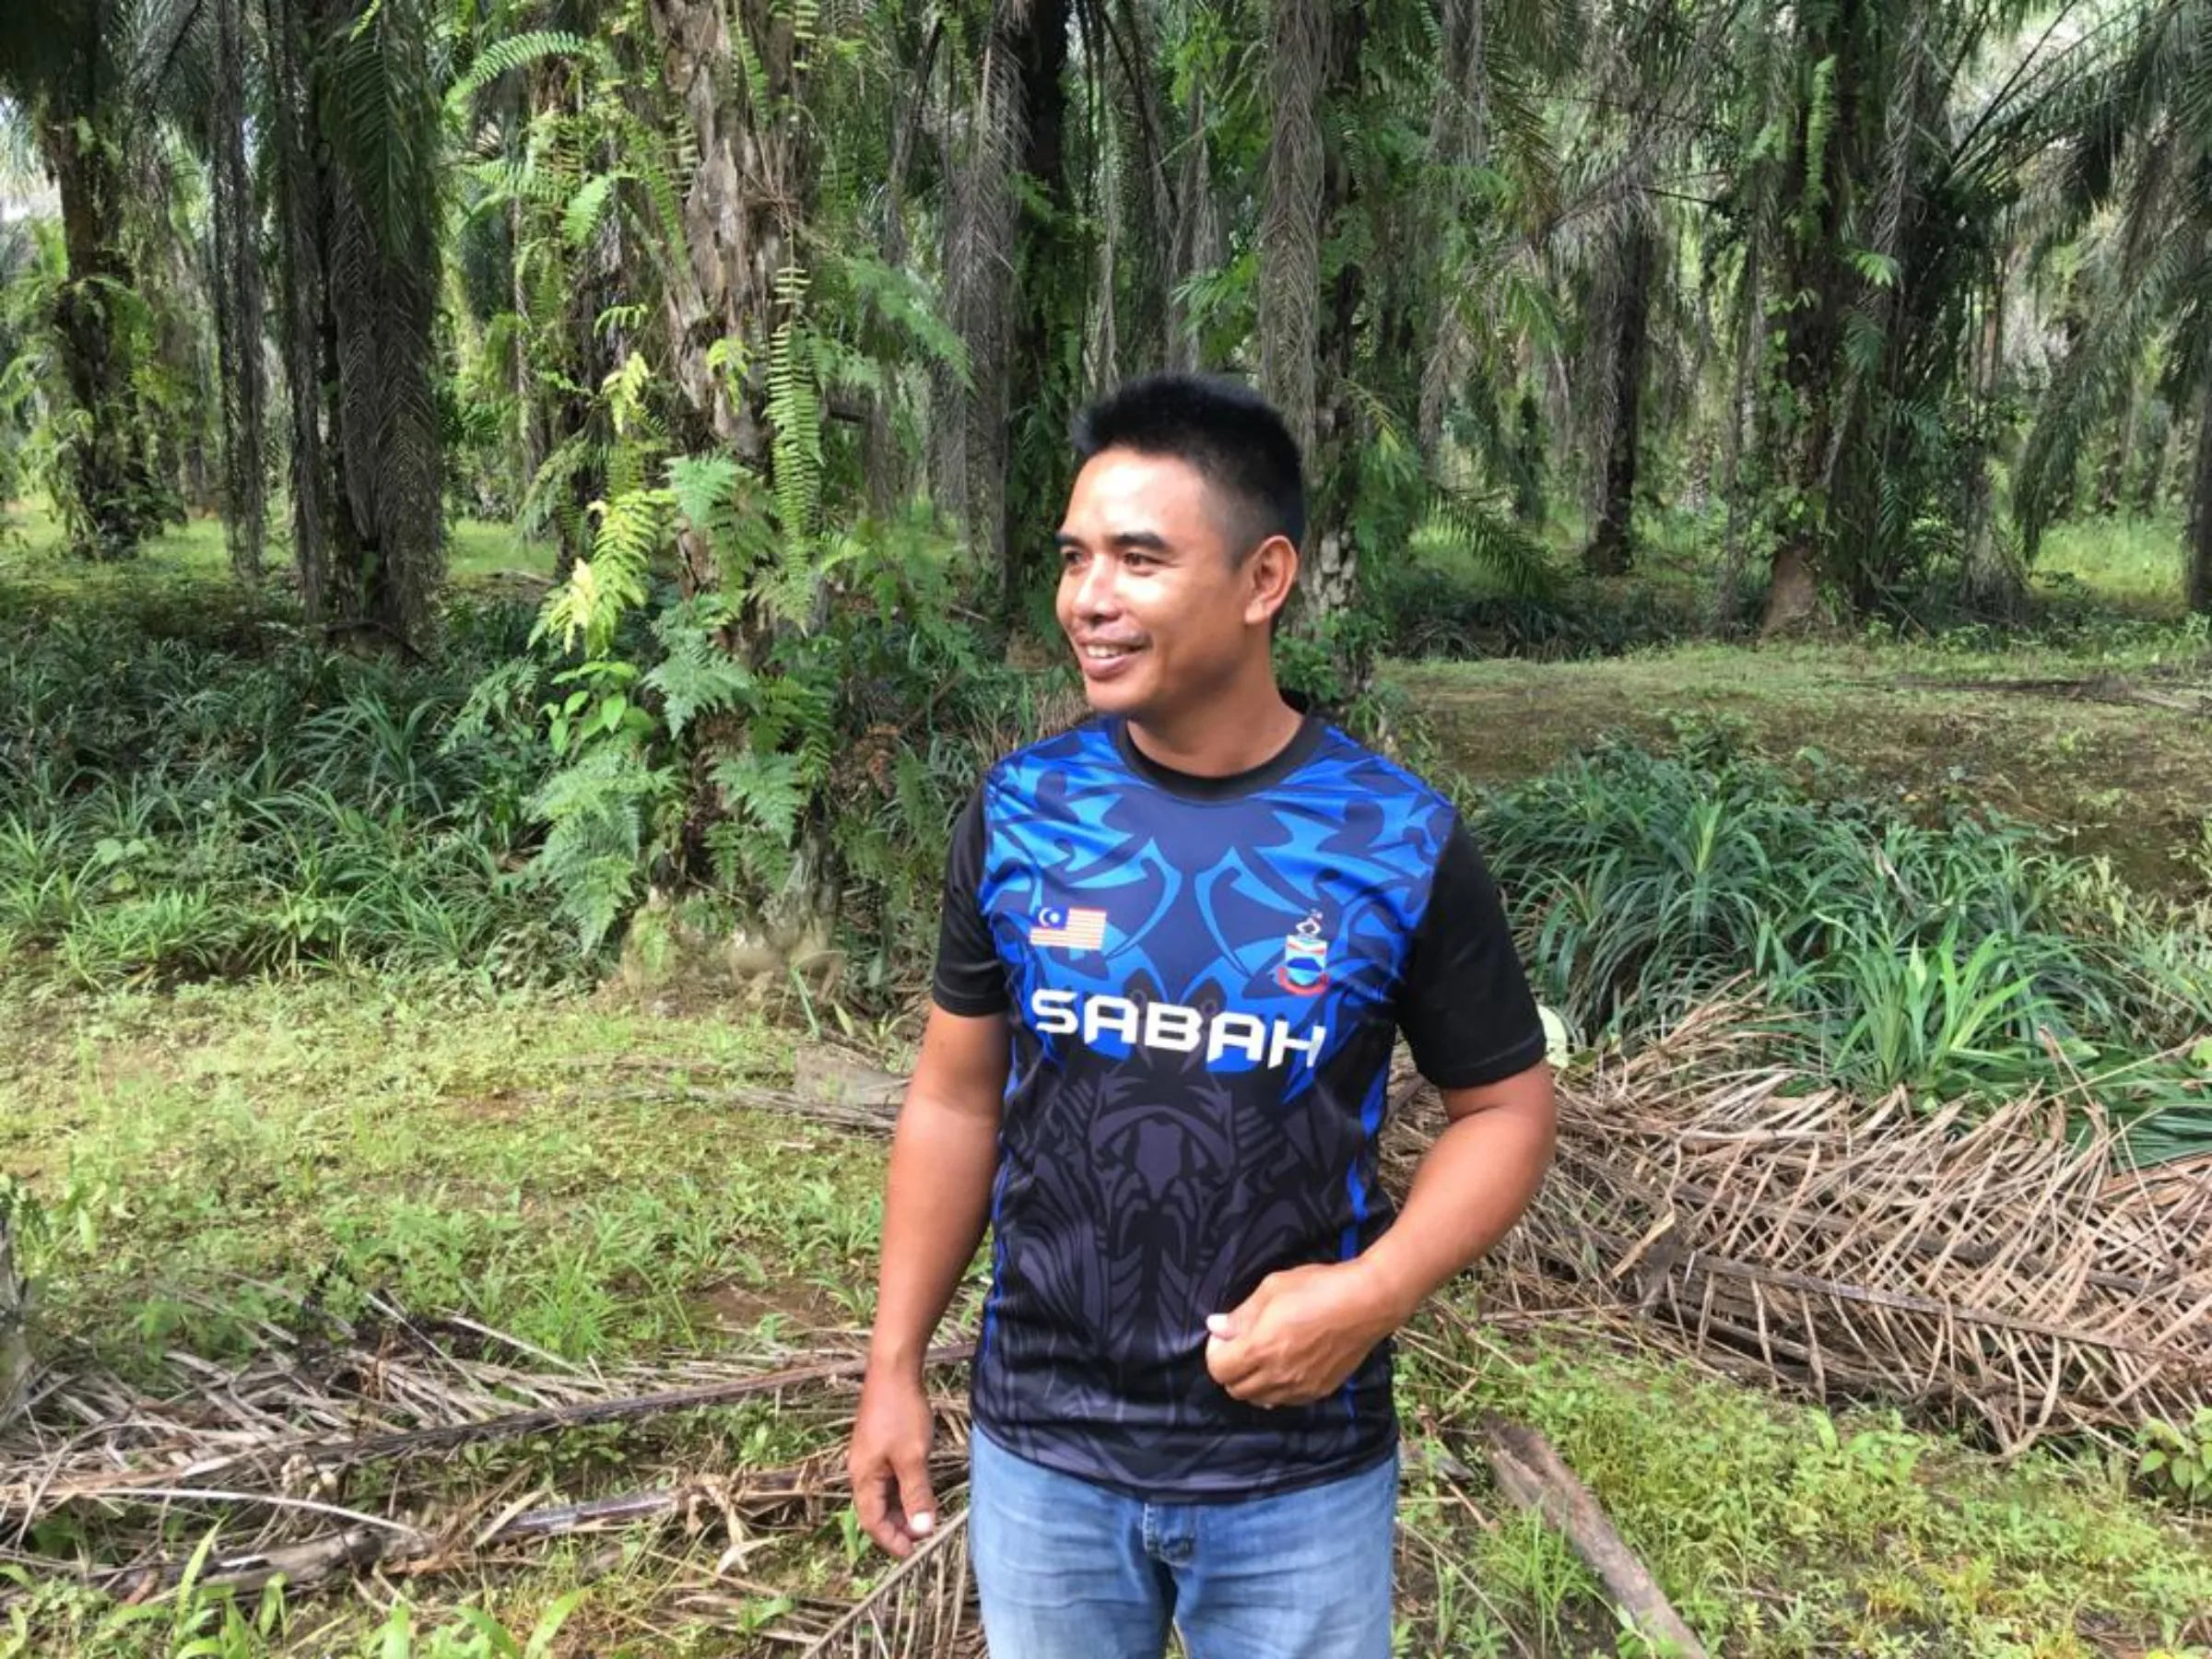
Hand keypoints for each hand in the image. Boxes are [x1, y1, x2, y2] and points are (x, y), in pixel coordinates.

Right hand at [848, 1368, 938, 1557]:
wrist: (893, 1370)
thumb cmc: (900, 1412)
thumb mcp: (913, 1457)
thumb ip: (917, 1494)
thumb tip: (922, 1530)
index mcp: (863, 1477)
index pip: (872, 1521)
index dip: (891, 1540)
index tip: (913, 1552)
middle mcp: (861, 1469)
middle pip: (875, 1510)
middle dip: (897, 1527)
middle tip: (923, 1535)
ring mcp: (869, 1456)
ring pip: (882, 1494)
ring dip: (901, 1508)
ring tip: (924, 1516)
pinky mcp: (879, 1444)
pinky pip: (887, 1477)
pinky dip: (902, 1489)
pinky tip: (919, 1488)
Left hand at [1202, 1260, 1406, 1408]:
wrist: (1367, 1302)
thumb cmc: (1318, 1288)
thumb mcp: (1272, 1289)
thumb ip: (1241, 1315)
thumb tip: (1216, 1327)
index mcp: (1260, 1349)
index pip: (1218, 1369)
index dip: (1215, 1351)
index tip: (1225, 1334)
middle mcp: (1277, 1376)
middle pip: (1235, 1390)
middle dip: (1230, 1369)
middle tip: (1241, 1345)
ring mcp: (1300, 1387)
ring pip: (1259, 1401)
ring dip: (1252, 1382)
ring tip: (1263, 1356)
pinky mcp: (1319, 1390)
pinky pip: (1285, 1401)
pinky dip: (1276, 1389)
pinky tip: (1285, 1365)